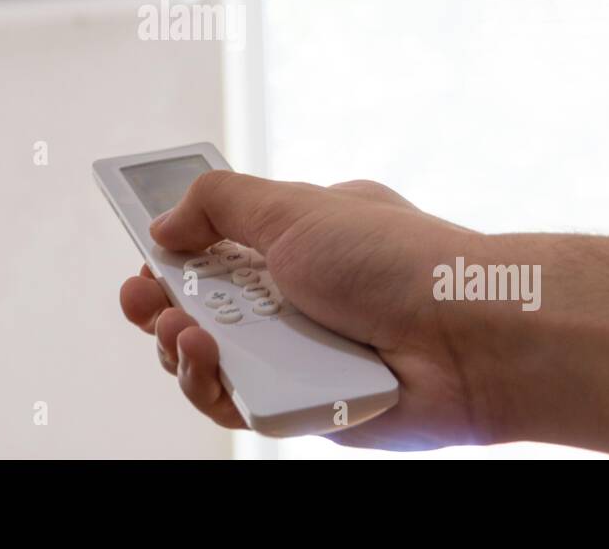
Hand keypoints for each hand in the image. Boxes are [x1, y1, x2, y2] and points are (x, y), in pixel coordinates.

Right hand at [117, 170, 501, 449]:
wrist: (468, 337)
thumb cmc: (396, 262)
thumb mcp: (294, 206)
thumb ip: (219, 203)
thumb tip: (164, 223)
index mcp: (297, 242)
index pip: (218, 244)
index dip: (176, 249)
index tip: (147, 250)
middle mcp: (293, 298)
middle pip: (201, 306)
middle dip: (159, 300)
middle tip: (140, 297)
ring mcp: (294, 354)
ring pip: (207, 359)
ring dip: (177, 341)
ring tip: (179, 328)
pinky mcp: (299, 405)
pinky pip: (233, 402)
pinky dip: (207, 383)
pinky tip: (203, 357)